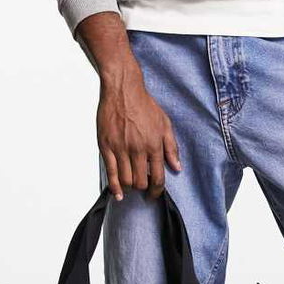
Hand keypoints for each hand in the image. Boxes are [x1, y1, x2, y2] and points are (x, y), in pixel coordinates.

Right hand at [97, 65, 180, 200]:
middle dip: (142, 189)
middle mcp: (137, 149)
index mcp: (154, 145)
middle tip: (142, 187)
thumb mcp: (165, 124)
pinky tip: (117, 193)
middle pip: (140, 183)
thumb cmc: (144, 105)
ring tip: (130, 185)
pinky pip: (110, 172)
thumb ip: (171, 148)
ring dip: (129, 187)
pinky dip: (114, 186)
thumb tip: (177, 167)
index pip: (158, 178)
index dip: (157, 191)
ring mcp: (120, 148)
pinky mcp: (106, 146)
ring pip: (125, 180)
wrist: (123, 89)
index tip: (155, 194)